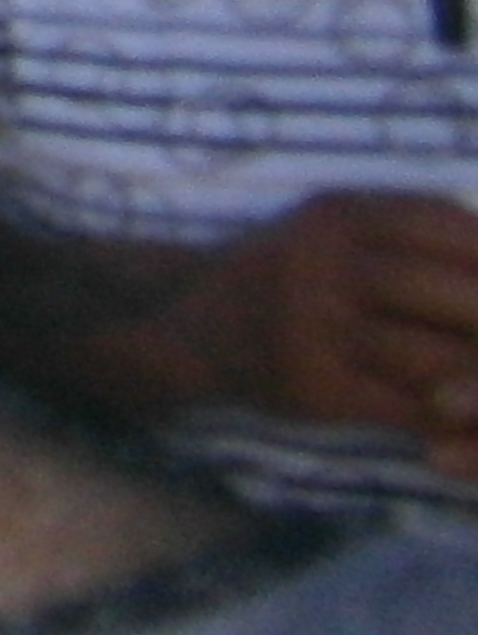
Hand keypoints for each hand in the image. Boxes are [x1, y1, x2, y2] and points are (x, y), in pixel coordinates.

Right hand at [133, 191, 477, 468]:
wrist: (184, 328)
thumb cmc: (280, 273)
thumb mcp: (330, 225)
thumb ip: (406, 224)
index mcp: (335, 216)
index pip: (448, 227)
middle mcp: (322, 264)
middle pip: (459, 294)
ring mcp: (316, 329)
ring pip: (443, 361)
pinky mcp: (315, 389)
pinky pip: (410, 408)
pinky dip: (452, 418)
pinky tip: (462, 418)